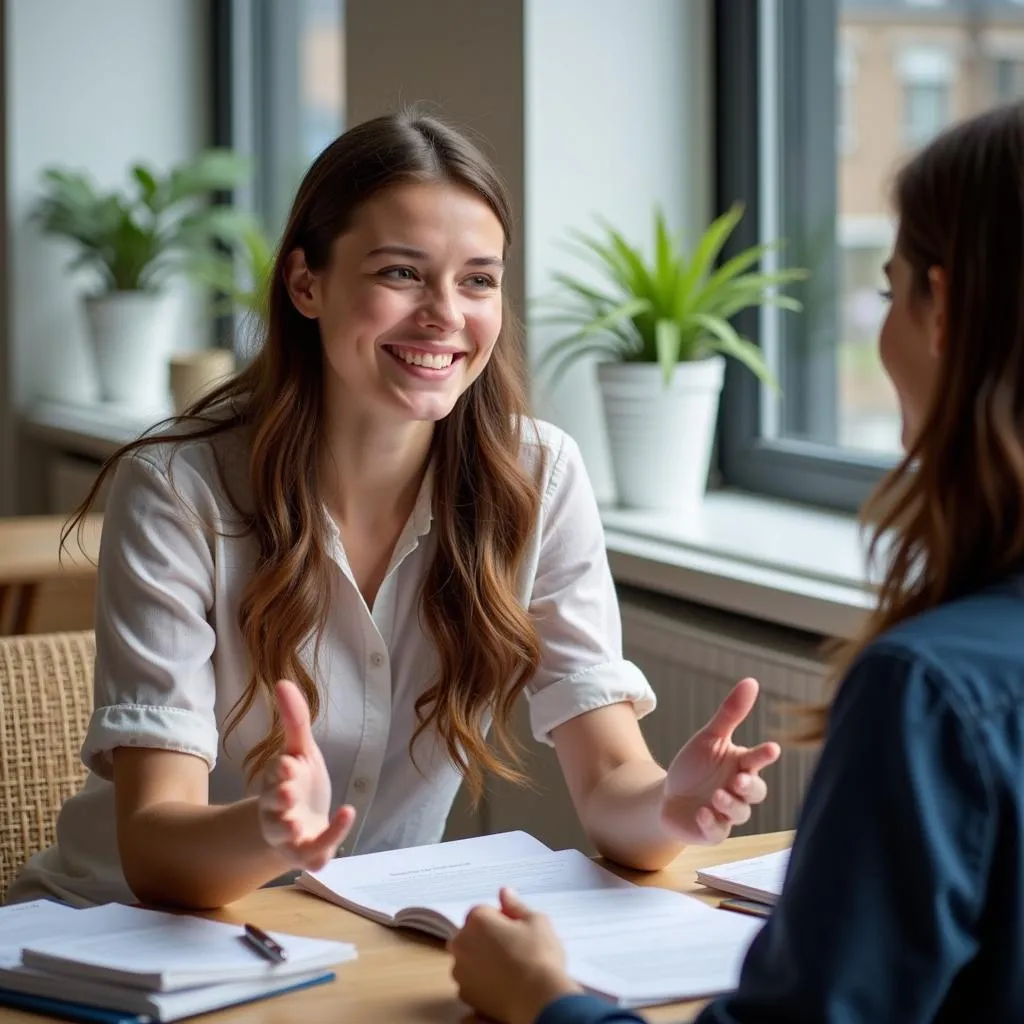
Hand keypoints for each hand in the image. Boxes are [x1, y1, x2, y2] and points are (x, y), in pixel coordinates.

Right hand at [257, 679, 355, 869]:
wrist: (305, 824)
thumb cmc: (302, 784)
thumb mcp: (302, 751)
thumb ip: (294, 721)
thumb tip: (282, 681)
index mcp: (277, 781)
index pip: (276, 774)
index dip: (281, 771)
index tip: (289, 764)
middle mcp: (278, 809)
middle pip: (273, 805)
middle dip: (279, 799)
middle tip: (289, 793)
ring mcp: (290, 834)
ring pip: (282, 834)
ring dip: (289, 828)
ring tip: (297, 823)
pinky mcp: (307, 853)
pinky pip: (314, 852)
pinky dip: (330, 837)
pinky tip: (347, 814)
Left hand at [449, 889, 580, 1023]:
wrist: (538, 1000)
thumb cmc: (539, 956)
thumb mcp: (536, 921)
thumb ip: (515, 905)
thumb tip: (504, 892)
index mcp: (477, 919)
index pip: (484, 911)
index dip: (502, 920)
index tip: (517, 933)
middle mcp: (461, 942)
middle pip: (472, 934)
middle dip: (487, 938)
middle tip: (513, 950)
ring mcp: (460, 970)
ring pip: (469, 958)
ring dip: (481, 960)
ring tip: (508, 970)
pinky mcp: (464, 993)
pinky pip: (470, 981)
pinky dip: (481, 981)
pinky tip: (501, 985)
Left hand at [660, 677, 780, 845]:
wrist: (668, 797)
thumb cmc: (695, 766)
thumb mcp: (709, 738)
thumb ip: (730, 714)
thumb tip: (751, 681)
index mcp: (740, 765)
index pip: (758, 759)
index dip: (764, 755)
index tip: (772, 747)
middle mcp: (738, 790)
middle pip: (756, 791)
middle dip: (750, 785)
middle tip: (739, 778)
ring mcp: (727, 813)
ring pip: (740, 812)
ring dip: (730, 803)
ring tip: (717, 795)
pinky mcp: (711, 831)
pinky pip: (718, 831)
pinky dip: (711, 823)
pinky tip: (702, 813)